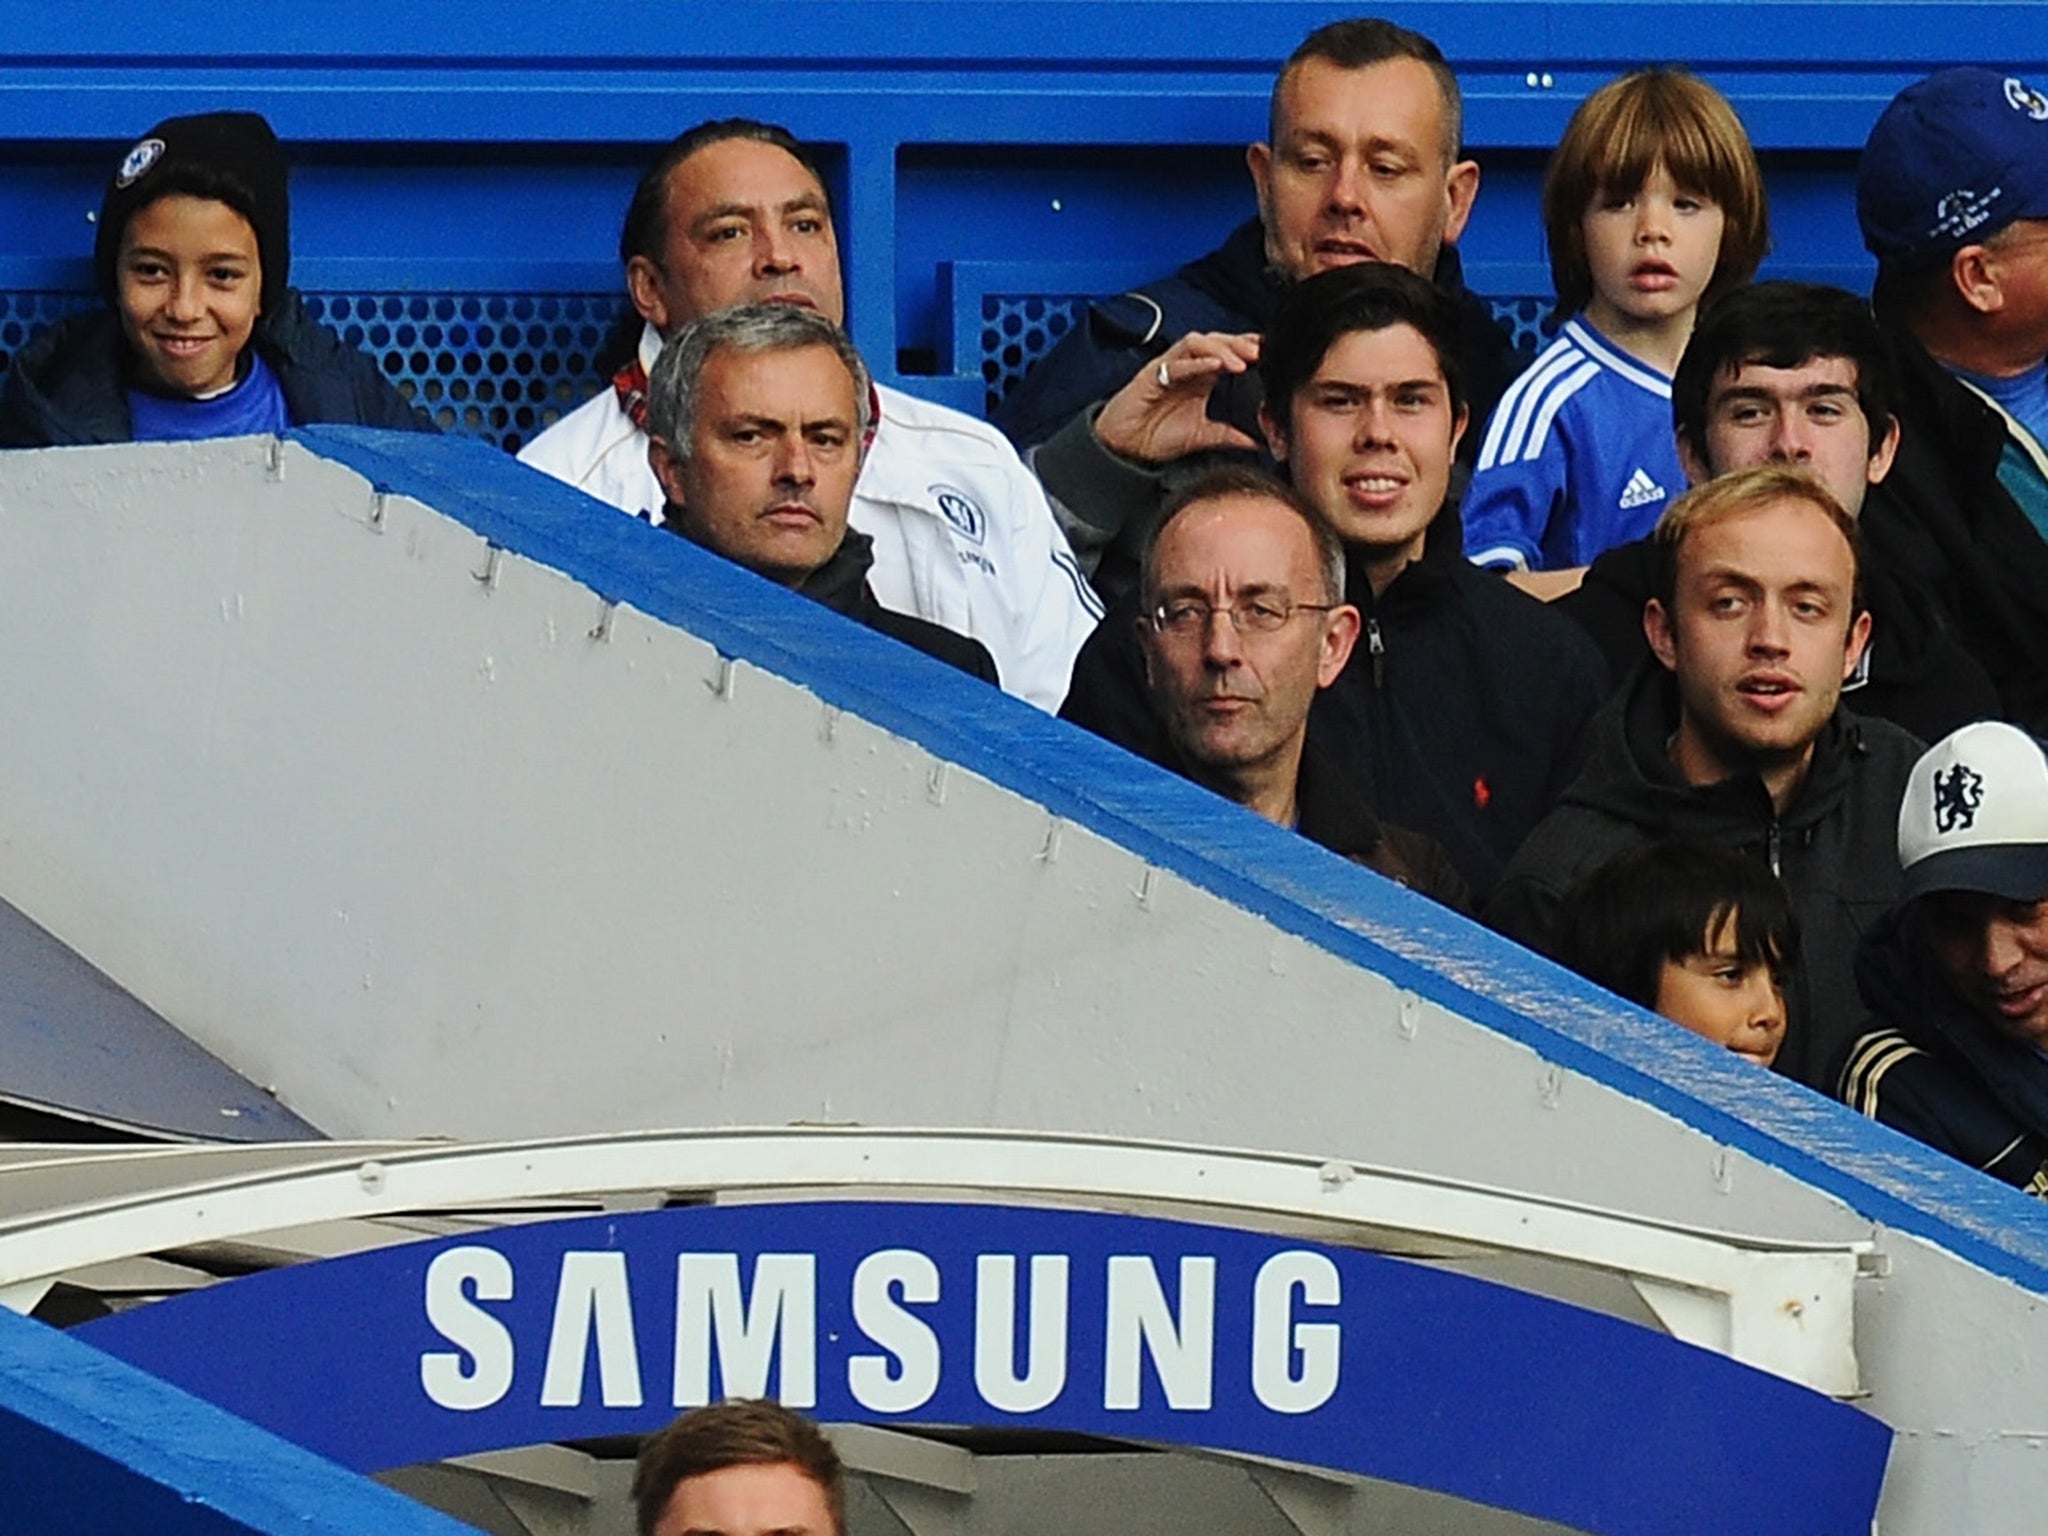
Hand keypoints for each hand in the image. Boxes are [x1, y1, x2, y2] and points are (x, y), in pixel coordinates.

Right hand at [1093, 332, 1262, 464]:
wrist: (1124, 448)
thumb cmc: (1157, 437)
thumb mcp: (1204, 436)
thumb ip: (1230, 436)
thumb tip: (1261, 443)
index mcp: (1202, 377)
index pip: (1230, 352)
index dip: (1250, 350)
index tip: (1273, 357)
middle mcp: (1188, 366)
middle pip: (1218, 341)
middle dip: (1241, 344)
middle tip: (1262, 354)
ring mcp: (1170, 367)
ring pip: (1198, 342)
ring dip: (1222, 348)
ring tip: (1241, 362)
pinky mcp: (1152, 374)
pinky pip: (1176, 361)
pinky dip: (1197, 361)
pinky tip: (1214, 365)